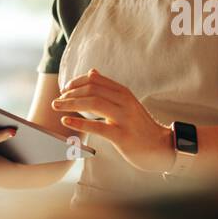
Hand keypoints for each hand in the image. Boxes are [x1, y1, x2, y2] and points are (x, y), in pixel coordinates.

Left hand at [51, 69, 174, 172]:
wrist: (160, 146)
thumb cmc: (140, 126)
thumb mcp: (127, 103)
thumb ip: (109, 89)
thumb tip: (92, 72)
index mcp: (124, 93)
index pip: (96, 80)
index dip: (77, 82)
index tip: (65, 89)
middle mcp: (124, 102)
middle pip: (92, 89)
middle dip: (70, 93)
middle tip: (57, 100)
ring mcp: (124, 118)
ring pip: (93, 103)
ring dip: (71, 104)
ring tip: (57, 107)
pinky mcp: (122, 135)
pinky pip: (97, 127)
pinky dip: (79, 123)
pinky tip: (66, 122)